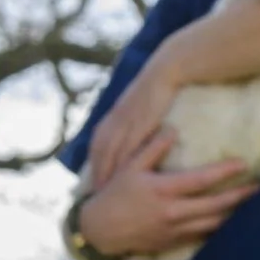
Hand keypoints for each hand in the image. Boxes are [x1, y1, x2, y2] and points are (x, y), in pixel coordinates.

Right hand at [76, 130, 255, 256]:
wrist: (99, 231)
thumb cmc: (114, 195)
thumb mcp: (129, 168)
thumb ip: (151, 149)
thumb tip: (172, 130)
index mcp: (163, 190)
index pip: (201, 180)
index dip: (225, 172)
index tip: (244, 163)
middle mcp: (172, 212)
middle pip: (216, 205)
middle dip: (241, 196)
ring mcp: (174, 230)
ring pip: (213, 223)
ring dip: (235, 214)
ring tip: (253, 205)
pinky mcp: (173, 242)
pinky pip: (203, 235)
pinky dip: (219, 228)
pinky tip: (232, 222)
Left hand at [84, 46, 183, 186]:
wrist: (168, 70)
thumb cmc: (158, 87)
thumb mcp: (139, 105)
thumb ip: (133, 120)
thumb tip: (134, 137)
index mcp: (113, 114)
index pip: (98, 143)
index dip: (94, 162)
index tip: (91, 178)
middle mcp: (115, 118)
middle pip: (99, 150)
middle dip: (95, 170)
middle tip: (93, 190)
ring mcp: (126, 120)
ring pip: (110, 150)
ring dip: (105, 169)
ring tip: (103, 189)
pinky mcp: (140, 122)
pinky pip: (128, 145)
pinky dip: (121, 161)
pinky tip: (121, 175)